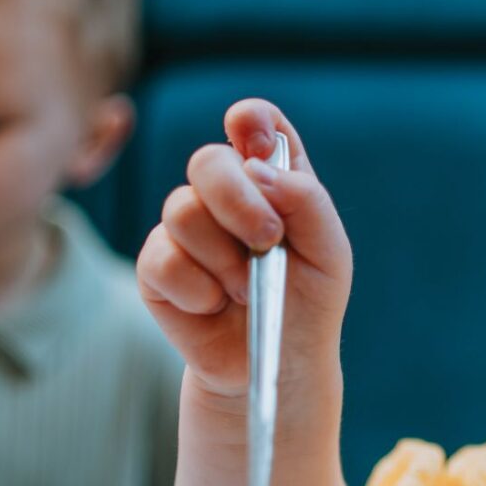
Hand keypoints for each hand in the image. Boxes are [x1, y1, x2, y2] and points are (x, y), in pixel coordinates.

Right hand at [137, 99, 352, 399]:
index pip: (255, 123)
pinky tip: (214, 307)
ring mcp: (186, 226)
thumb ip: (306, 201)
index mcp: (273, 178)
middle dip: (238, 200)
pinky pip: (163, 261)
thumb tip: (257, 167)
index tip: (253, 137)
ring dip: (225, 260)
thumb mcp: (329, 254)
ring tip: (246, 289)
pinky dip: (198, 291)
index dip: (251, 121)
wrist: (277, 364)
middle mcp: (226, 193)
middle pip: (208, 161)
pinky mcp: (157, 266)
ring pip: (183, 211)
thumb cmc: (307, 304)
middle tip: (268, 240)